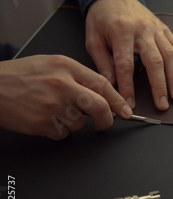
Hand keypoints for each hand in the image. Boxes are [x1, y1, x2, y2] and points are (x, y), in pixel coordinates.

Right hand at [0, 55, 132, 139]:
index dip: (118, 100)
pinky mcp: (42, 123)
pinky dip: (57, 131)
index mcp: (66, 66)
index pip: (102, 84)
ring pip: (80, 123)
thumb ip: (77, 76)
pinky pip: (63, 134)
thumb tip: (102, 93)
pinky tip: (44, 119)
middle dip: (107, 119)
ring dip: (73, 123)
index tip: (126, 111)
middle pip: (99, 107)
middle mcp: (61, 84)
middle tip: (106, 124)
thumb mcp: (51, 64)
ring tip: (54, 112)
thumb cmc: (20, 75)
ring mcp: (51, 105)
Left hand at [85, 0, 172, 110]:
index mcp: (121, 32)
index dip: (128, 86)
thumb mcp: (93, 40)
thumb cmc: (102, 19)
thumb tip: (111, 88)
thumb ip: (102, 64)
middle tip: (162, 105)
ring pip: (170, 55)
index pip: (125, 64)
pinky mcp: (165, 29)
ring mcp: (156, 29)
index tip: (128, 104)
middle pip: (154, 61)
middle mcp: (142, 30)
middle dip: (159, 85)